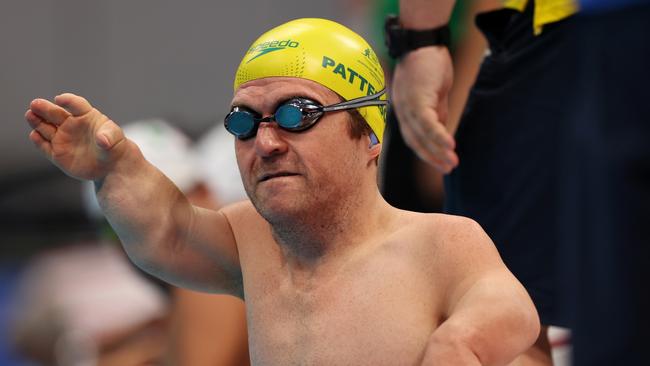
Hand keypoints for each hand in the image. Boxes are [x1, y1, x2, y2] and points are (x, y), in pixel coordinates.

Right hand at [25, 93, 126, 181]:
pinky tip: (35, 135)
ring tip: (30, 114)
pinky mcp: (57, 153)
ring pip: (46, 128)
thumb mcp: (115, 139)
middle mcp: (71, 125)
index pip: (76, 105)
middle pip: (55, 114)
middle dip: (44, 108)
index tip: (59, 99)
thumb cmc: (114, 146)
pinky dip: (39, 141)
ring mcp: (63, 138)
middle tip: (35, 104)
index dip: (68, 101)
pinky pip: (45, 146)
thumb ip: (108, 137)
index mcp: (86, 116)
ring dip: (37, 121)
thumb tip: (103, 140)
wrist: (111, 165)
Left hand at [391, 46, 458, 172]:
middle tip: (449, 169)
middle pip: (415, 141)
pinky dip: (438, 136)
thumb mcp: (435, 94)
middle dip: (432, 158)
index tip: (441, 165)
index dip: (427, 153)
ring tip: (452, 162)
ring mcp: (407, 106)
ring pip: (421, 135)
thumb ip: (437, 113)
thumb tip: (442, 132)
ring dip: (437, 151)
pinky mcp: (416, 99)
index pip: (414, 139)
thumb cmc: (428, 65)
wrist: (423, 42)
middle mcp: (402, 112)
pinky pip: (427, 122)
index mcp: (405, 112)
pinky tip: (450, 145)